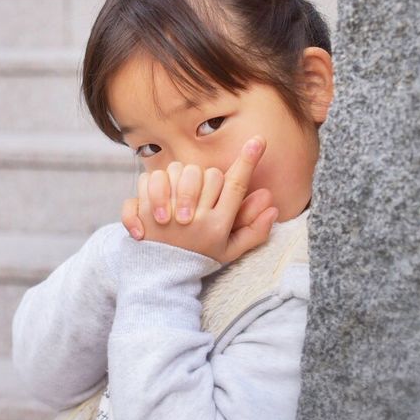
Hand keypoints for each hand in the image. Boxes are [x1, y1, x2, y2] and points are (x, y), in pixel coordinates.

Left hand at [119, 136, 279, 264]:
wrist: (159, 278)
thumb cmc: (197, 260)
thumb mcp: (228, 252)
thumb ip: (253, 231)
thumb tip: (274, 208)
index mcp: (217, 226)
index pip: (236, 187)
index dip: (248, 161)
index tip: (258, 140)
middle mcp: (194, 218)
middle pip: (210, 175)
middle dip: (209, 177)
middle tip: (202, 193)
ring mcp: (168, 213)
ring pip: (180, 170)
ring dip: (181, 176)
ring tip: (179, 195)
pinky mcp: (145, 211)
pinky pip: (150, 178)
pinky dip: (153, 181)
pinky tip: (157, 197)